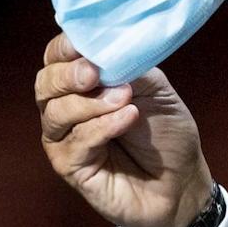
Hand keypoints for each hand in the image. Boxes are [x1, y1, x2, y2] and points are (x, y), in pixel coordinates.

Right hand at [35, 33, 213, 226]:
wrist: (181, 180)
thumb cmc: (166, 133)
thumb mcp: (156, 89)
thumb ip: (130, 67)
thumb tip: (107, 50)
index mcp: (83, 85)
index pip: (57, 58)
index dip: (65, 48)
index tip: (82, 46)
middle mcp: (66, 109)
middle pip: (45, 84)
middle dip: (68, 75)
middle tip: (94, 74)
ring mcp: (65, 139)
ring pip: (56, 113)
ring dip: (91, 103)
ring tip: (126, 99)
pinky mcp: (71, 167)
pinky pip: (75, 142)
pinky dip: (101, 127)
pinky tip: (127, 119)